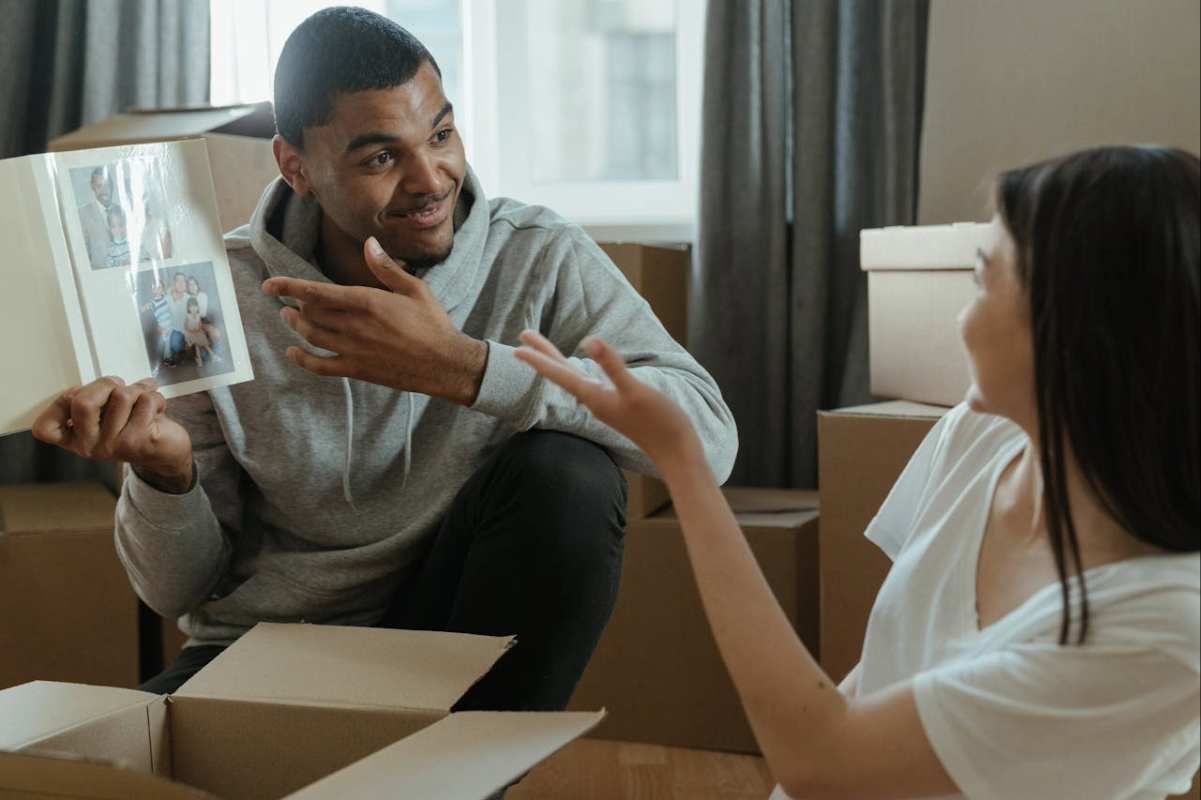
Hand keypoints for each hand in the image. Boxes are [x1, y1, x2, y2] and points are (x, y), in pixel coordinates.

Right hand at [31, 377, 192, 486]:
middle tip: (119, 388)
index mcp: (74, 438)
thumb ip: (94, 398)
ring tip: (142, 401)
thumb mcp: (105, 412)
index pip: (45, 428)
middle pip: (82, 402)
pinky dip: (156, 398)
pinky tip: (156, 410)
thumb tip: (105, 384)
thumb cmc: (134, 424)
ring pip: (121, 396)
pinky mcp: (137, 441)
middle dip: (106, 384)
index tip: (80, 394)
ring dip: (137, 390)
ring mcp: (112, 446)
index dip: (61, 401)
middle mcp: (89, 446)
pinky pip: (145, 401)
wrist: (166, 450)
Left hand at [262, 237, 487, 404]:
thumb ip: (386, 268)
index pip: (316, 292)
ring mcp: (353, 350)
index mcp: (366, 302)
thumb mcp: (415, 289)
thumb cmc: (433, 324)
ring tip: (289, 318)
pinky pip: (320, 366)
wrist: (444, 364)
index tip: (271, 284)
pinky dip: (303, 359)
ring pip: (312, 336)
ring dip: (296, 327)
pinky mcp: (357, 370)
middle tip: (289, 301)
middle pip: (310, 314)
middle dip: (295, 305)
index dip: (289, 286)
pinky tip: (294, 352)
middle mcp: (354, 326)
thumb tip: (369, 243)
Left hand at [515, 331, 702, 471]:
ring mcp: (605, 404)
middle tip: (523, 336)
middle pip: (562, 373)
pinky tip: (582, 372)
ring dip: (557, 363)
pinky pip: (589, 384)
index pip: (560, 373)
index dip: (539, 359)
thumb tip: (589, 340)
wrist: (676, 452)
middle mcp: (594, 400)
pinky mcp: (617, 406)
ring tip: (543, 352)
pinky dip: (578, 373)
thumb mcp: (635, 389)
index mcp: (594, 396)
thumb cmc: (659, 422)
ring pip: (574, 378)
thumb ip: (612, 365)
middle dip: (543, 355)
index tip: (517, 347)